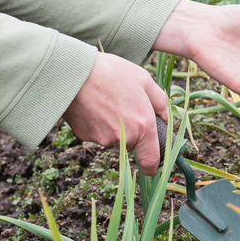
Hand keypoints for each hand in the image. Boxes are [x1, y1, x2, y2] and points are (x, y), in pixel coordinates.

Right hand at [62, 52, 169, 175]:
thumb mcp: (143, 79)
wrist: (74, 74)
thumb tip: (165, 116)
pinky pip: (96, 133)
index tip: (151, 168)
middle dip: (130, 131)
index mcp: (143, 125)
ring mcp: (103, 139)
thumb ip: (160, 101)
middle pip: (131, 143)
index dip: (152, 168)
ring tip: (105, 100)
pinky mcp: (85, 137)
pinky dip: (96, 123)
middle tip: (122, 106)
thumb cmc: (111, 72)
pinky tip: (92, 105)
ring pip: (113, 138)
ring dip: (112, 126)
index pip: (150, 159)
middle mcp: (124, 137)